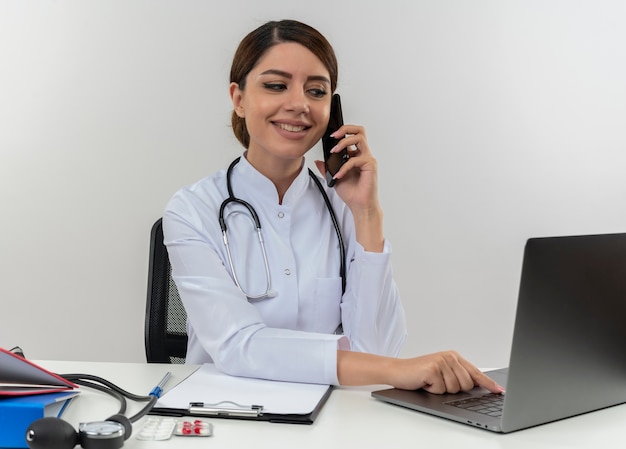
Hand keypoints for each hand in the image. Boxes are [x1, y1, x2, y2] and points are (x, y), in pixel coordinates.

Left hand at [314, 124, 383, 251]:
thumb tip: (318, 161)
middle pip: (360, 131)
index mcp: (356, 156)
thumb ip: (327, 168)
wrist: (359, 206)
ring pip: (360, 139)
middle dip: (346, 129)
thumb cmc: (352, 193)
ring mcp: (368, 159)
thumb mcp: (334, 178)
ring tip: (334, 151)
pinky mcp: (370, 166)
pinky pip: (356, 160)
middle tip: (334, 135)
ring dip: (344, 143)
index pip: (352, 136)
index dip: (342, 133)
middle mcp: (363, 155)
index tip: (330, 137)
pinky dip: (345, 167)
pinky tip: (339, 174)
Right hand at [388, 351, 503, 393]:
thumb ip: (459, 376)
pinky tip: (425, 382)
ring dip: (441, 390)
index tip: (498, 390)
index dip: (488, 383)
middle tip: (439, 382)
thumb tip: (477, 386)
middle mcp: (449, 356)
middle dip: (454, 389)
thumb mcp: (441, 373)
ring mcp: (441, 361)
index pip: (475, 372)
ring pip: (455, 389)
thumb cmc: (418, 374)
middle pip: (467, 384)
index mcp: (454, 356)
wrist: (397, 370)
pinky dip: (432, 390)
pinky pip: (442, 390)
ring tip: (431, 382)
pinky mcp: (433, 369)